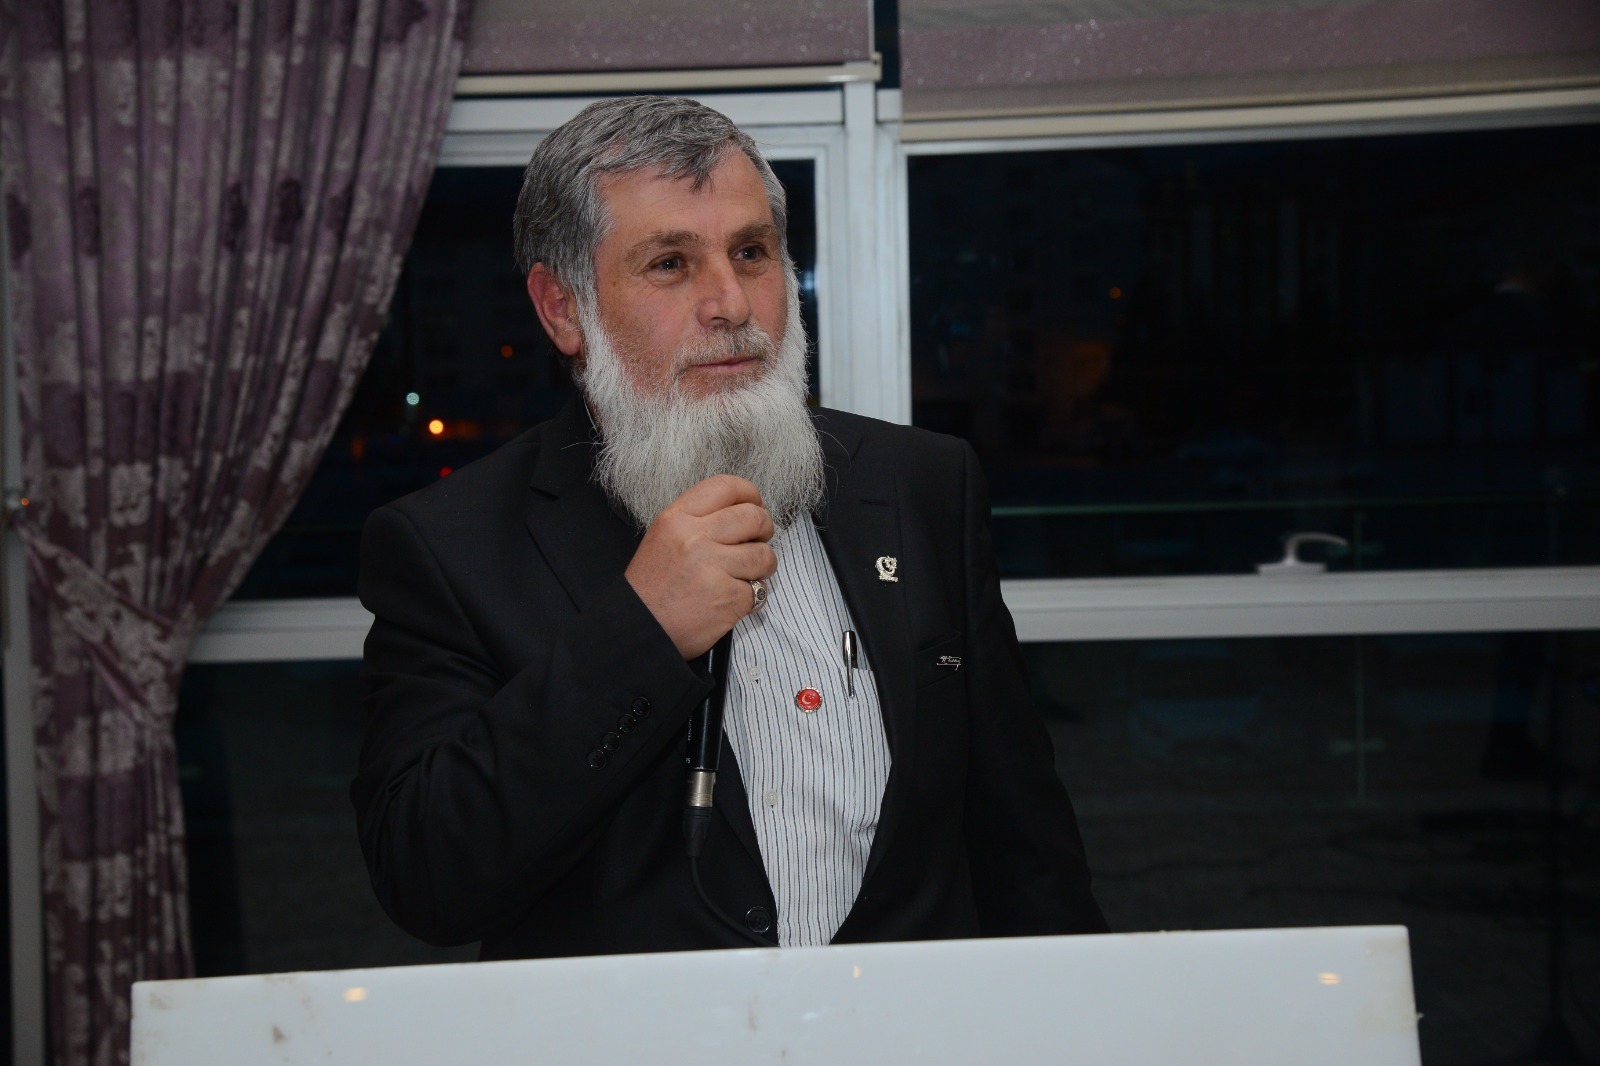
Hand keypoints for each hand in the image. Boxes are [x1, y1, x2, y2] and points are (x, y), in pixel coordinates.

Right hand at [625, 475, 776, 658]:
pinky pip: (759, 590)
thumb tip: (744, 511)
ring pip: (764, 555)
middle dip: (765, 528)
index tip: (756, 504)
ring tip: (750, 573)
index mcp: (677, 519)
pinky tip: (734, 599)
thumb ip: (699, 520)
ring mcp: (713, 568)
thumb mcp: (664, 538)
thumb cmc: (653, 586)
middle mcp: (695, 538)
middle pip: (753, 517)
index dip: (750, 494)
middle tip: (760, 540)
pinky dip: (752, 596)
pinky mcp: (727, 598)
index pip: (726, 487)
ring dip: (764, 565)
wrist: (639, 630)